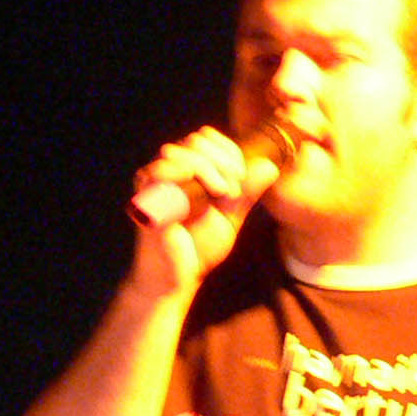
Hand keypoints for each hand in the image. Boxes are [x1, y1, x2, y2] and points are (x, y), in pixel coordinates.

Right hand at [128, 126, 285, 291]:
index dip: (229, 150)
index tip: (243, 176)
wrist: (178, 276)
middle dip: (224, 159)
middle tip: (236, 185)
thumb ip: (247, 191)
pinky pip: (164, 168)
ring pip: (183, 150)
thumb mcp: (231, 215)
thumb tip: (270, 165)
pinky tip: (208, 193)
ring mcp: (154, 181)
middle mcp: (167, 171)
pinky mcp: (146, 195)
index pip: (206, 139)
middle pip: (197, 139)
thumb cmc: (199, 247)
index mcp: (186, 171)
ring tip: (223, 192)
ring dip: (211, 166)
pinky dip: (191, 173)